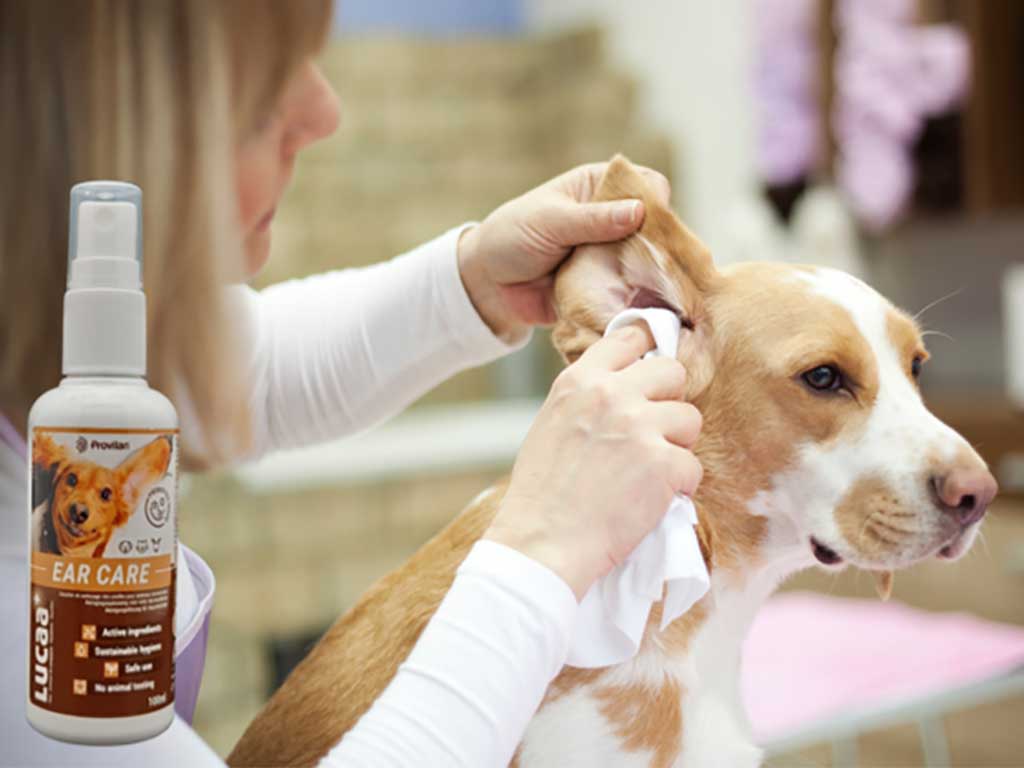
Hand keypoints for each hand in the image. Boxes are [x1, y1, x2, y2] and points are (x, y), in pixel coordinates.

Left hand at [457, 162, 671, 341]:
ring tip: (653, 291)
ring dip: (650, 276)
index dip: (657, 201)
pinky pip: (631, 293)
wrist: (487, 286)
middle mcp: (613, 219)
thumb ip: (593, 219)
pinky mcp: (608, 287)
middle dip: (660, 245)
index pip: (647, 183)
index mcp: (599, 187)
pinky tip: (642, 308)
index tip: (656, 225)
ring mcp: (612, 254)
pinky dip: (635, 300)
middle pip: (656, 227)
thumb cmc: (512, 238)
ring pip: (648, 262)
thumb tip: (639, 211)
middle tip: (657, 266)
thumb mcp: (550, 222)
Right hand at [483, 324, 703, 598]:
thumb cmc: (543, 493)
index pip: (630, 338)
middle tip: (655, 432)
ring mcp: (639, 426)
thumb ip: (589, 398)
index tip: (654, 368)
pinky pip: (693, 466)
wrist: (542, 542)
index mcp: (579, 380)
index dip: (648, 351)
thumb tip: (627, 387)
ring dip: (677, 445)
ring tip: (651, 471)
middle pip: (672, 371)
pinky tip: (652, 499)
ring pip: (690, 418)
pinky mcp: (663, 463)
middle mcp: (611, 394)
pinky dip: (680, 486)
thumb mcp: (553, 423)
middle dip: (670, 400)